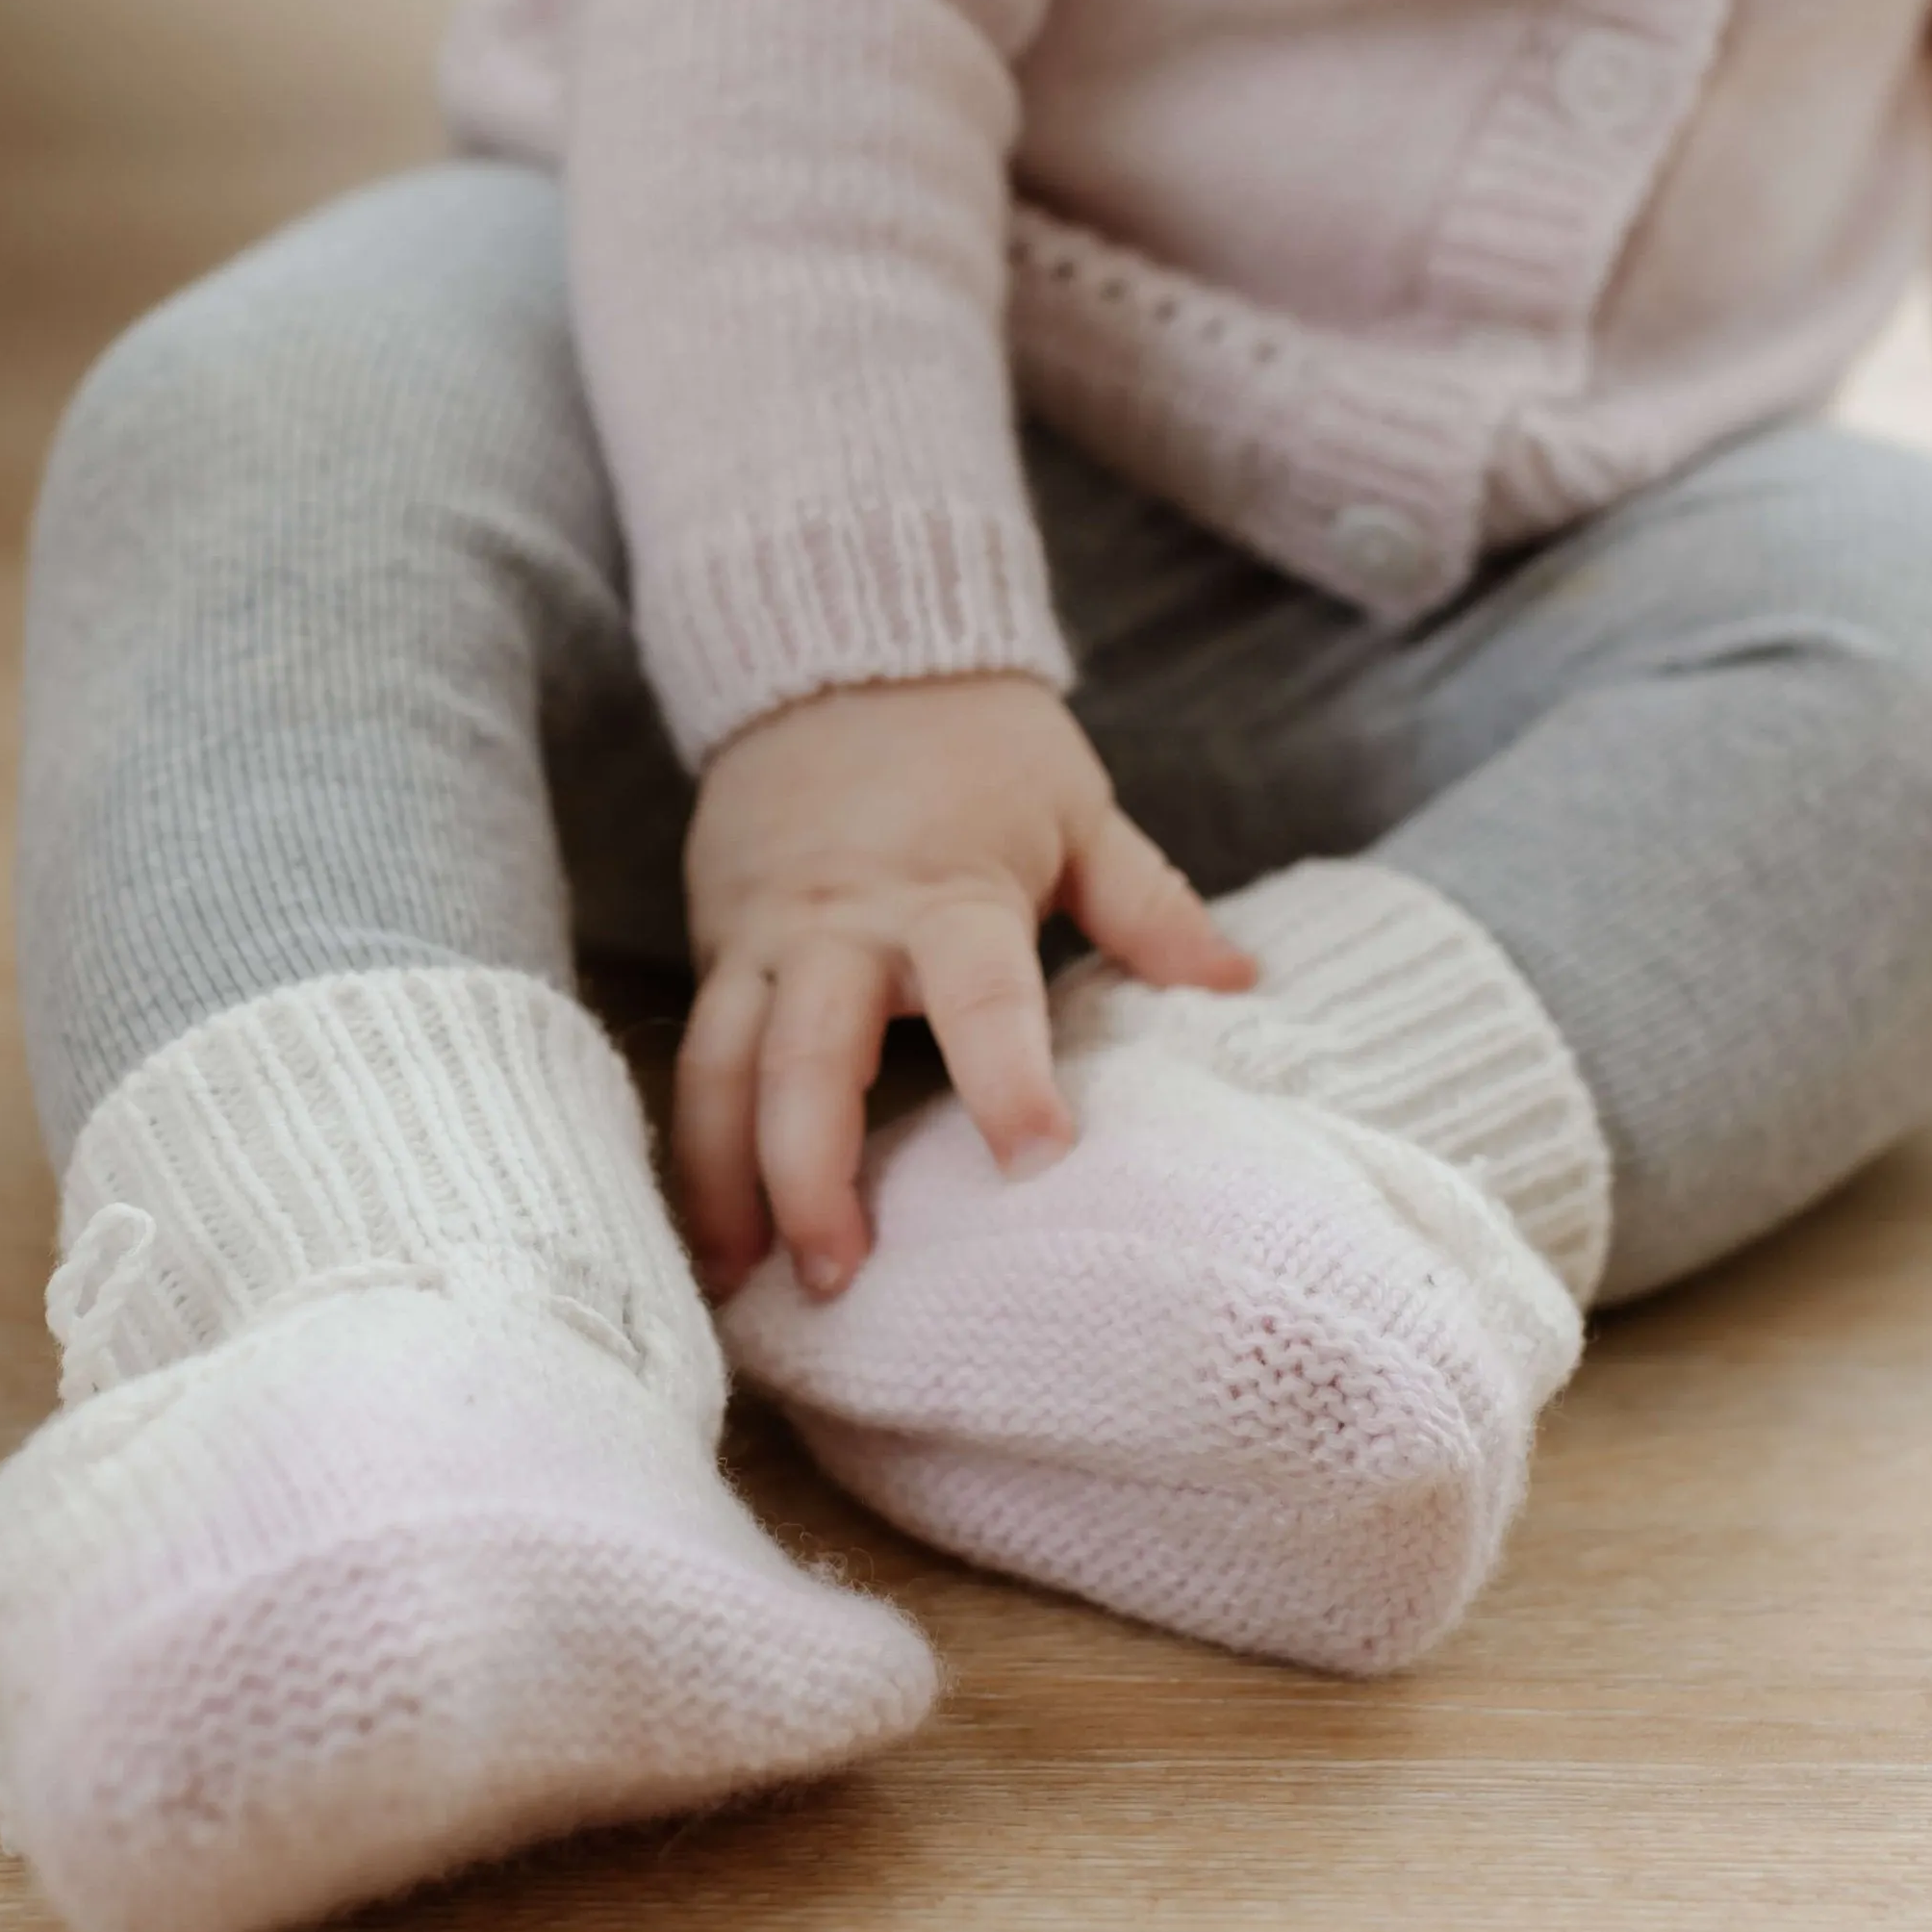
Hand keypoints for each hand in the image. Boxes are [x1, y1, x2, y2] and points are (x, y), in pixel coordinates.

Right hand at [673, 671, 1255, 1303]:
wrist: (841, 652)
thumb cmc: (976, 742)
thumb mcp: (1078, 808)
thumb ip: (1146, 905)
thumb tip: (1239, 982)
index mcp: (948, 892)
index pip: (980, 994)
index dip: (1006, 1077)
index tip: (1036, 1161)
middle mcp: (840, 924)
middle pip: (808, 1057)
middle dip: (812, 1169)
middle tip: (840, 1275)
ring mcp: (763, 936)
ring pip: (721, 1066)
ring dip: (724, 1176)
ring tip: (739, 1280)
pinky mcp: (717, 942)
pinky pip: (692, 1052)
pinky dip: (691, 1141)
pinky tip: (703, 1225)